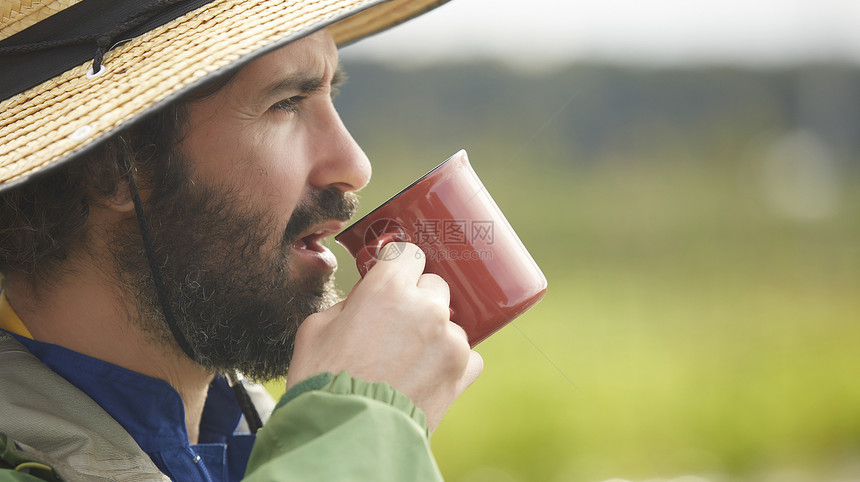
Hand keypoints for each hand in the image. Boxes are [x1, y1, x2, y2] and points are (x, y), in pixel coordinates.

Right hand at [286, 242, 482, 431]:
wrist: (347, 436)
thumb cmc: (323, 382)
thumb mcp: (316, 328)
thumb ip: (349, 303)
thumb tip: (365, 301)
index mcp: (388, 288)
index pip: (408, 254)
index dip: (398, 267)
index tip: (393, 278)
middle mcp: (426, 307)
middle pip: (434, 284)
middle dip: (417, 298)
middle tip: (396, 324)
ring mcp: (449, 339)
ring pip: (449, 320)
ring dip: (434, 332)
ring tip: (406, 360)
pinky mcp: (462, 371)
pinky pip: (466, 353)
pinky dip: (450, 361)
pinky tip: (425, 375)